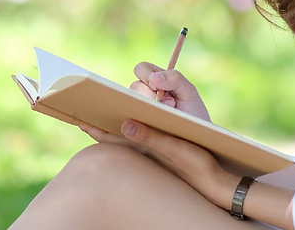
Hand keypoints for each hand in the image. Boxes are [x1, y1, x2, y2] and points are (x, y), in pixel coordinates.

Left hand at [80, 121, 237, 208]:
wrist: (216, 184)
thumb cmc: (197, 165)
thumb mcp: (174, 148)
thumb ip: (150, 137)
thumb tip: (124, 125)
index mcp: (143, 151)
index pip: (111, 139)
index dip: (95, 129)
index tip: (78, 118)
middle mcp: (143, 154)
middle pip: (115, 137)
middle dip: (102, 125)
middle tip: (87, 111)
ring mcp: (151, 155)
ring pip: (126, 138)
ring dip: (116, 126)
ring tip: (106, 113)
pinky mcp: (163, 154)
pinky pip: (140, 140)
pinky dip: (132, 131)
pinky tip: (133, 124)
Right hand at [129, 62, 210, 121]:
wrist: (197, 142)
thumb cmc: (193, 115)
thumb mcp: (189, 93)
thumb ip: (175, 78)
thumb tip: (153, 78)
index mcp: (156, 81)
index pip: (142, 69)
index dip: (146, 75)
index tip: (157, 88)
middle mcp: (144, 95)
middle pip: (134, 86)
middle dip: (149, 95)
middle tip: (169, 105)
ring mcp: (138, 111)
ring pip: (129, 104)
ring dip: (147, 109)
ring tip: (164, 118)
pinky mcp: (135, 129)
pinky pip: (126, 123)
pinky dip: (133, 123)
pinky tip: (147, 126)